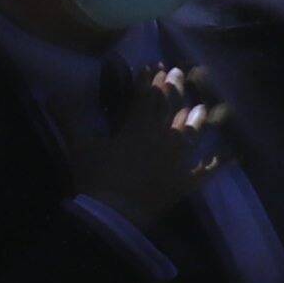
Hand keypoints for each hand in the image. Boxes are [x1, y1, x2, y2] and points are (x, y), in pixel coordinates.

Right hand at [77, 58, 225, 229]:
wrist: (112, 216)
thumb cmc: (94, 178)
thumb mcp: (77, 146)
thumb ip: (68, 118)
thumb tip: (50, 92)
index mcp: (135, 126)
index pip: (144, 96)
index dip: (148, 80)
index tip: (153, 66)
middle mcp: (161, 137)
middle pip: (170, 108)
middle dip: (175, 89)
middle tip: (181, 73)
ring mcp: (176, 160)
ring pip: (191, 133)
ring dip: (198, 119)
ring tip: (203, 107)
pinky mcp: (184, 182)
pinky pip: (206, 171)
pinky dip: (220, 164)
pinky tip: (233, 155)